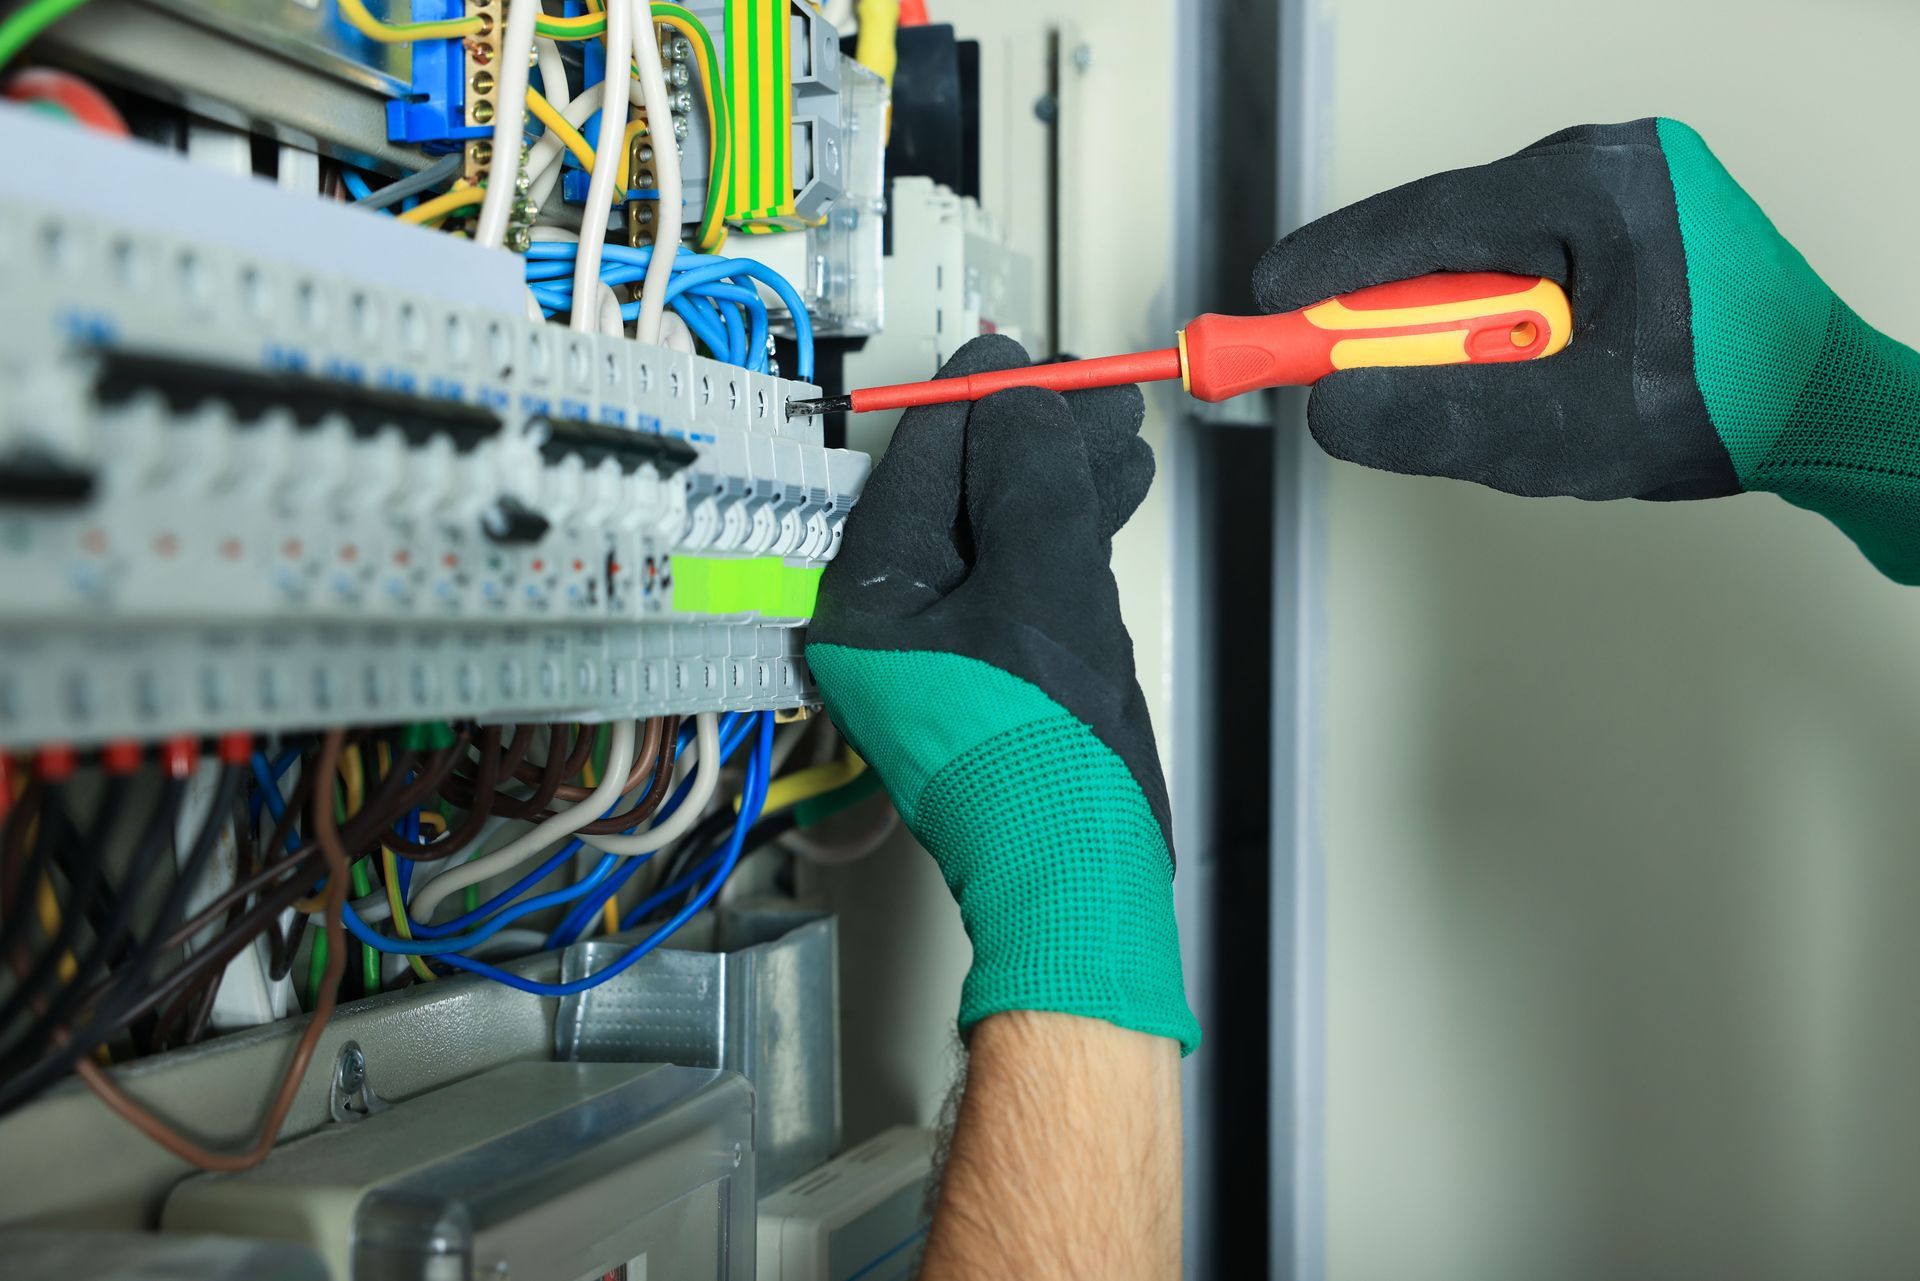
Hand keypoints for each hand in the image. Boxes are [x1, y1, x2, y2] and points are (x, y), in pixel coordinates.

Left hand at [806, 334, 1198, 1053]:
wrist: (1079, 868)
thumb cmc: (1044, 748)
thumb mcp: (1040, 583)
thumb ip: (1026, 479)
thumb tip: (1016, 397)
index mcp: (866, 597)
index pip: (916, 464)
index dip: (978, 401)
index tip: (1019, 354)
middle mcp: (891, 618)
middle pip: (960, 491)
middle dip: (1032, 437)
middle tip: (1093, 390)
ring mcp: (945, 645)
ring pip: (1002, 528)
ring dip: (1061, 477)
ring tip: (1120, 433)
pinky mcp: (996, 668)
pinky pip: (1024, 572)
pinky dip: (1068, 530)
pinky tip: (1112, 490)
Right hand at [1254, 117, 1919, 581]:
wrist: (1828, 410)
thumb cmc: (1732, 408)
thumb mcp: (1567, 432)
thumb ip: (1439, 419)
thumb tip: (1328, 407)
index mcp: (1598, 187)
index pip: (1426, 220)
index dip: (1332, 269)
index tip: (1264, 306)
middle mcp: (1603, 162)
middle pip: (1440, 235)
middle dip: (1389, 313)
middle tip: (1335, 374)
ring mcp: (1613, 181)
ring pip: (1472, 252)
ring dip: (1449, 326)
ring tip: (1486, 394)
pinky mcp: (1616, 211)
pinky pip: (1511, 260)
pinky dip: (1487, 320)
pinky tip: (1516, 368)